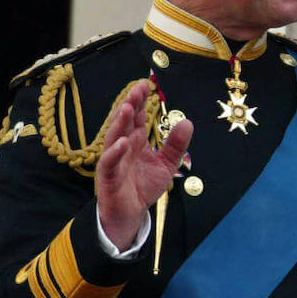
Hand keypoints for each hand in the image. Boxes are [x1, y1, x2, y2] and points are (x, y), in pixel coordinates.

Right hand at [96, 82, 192, 248]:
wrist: (131, 213)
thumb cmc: (144, 186)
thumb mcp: (167, 164)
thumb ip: (177, 145)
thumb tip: (188, 122)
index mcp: (136, 141)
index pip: (138, 117)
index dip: (141, 101)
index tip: (146, 84)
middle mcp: (123, 147)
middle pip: (125, 122)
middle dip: (130, 105)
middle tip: (137, 89)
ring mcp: (114, 161)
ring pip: (114, 137)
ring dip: (120, 123)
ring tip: (128, 108)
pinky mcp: (108, 177)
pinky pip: (109, 163)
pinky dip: (114, 153)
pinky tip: (122, 142)